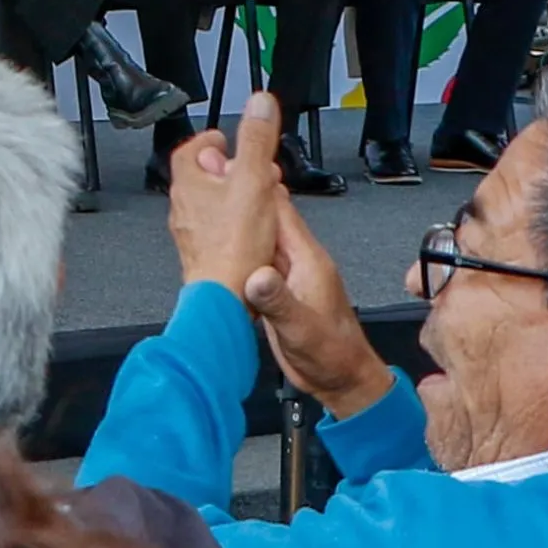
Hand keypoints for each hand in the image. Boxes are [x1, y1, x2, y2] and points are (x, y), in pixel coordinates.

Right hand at [178, 96, 391, 414]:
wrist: (341, 380)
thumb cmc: (331, 354)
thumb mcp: (301, 328)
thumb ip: (278, 301)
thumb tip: (255, 275)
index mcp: (307, 260)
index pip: (280, 212)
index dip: (256, 189)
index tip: (233, 168)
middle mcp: (298, 262)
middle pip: (266, 220)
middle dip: (240, 202)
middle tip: (209, 183)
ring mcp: (287, 276)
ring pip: (258, 240)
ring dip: (237, 227)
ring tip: (206, 210)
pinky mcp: (278, 292)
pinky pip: (255, 262)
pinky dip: (237, 253)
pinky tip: (219, 252)